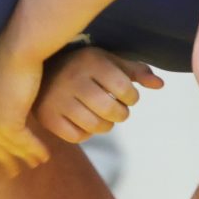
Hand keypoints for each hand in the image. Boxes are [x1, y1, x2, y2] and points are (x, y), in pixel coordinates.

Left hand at [0, 35, 51, 173]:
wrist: (17, 48)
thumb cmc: (4, 52)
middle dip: (3, 158)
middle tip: (13, 171)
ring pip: (8, 147)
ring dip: (24, 157)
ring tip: (35, 164)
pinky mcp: (7, 124)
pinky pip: (23, 143)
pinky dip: (35, 150)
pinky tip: (45, 156)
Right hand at [32, 46, 161, 143]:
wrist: (37, 70)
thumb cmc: (83, 66)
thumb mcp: (109, 61)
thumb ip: (136, 71)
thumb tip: (161, 85)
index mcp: (91, 61)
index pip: (125, 89)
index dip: (132, 98)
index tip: (125, 95)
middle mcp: (73, 79)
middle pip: (112, 112)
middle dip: (120, 114)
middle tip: (116, 108)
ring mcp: (58, 100)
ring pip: (96, 127)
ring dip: (105, 125)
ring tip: (101, 115)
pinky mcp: (47, 117)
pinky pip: (77, 137)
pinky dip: (85, 133)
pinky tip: (83, 121)